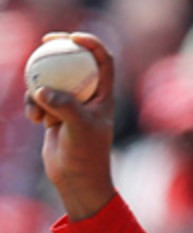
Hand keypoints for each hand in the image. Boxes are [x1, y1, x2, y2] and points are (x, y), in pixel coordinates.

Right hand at [23, 32, 115, 220]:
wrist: (77, 179)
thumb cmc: (86, 155)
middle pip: (75, 62)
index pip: (104, 61)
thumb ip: (65, 106)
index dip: (92, 43)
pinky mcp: (54, 113)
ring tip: (40, 111)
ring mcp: (70, 104)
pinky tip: (35, 120)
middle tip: (46, 41)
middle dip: (61, 49)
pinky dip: (33, 104)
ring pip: (51, 79)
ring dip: (39, 88)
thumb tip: (42, 90)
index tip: (74, 38)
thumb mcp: (79, 128)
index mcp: (105, 96)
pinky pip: (38, 96)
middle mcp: (89, 97)